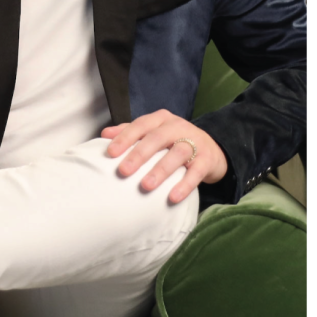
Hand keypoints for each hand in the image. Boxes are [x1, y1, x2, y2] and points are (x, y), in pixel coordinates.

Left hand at [101, 110, 227, 203]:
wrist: (212, 150)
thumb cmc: (174, 141)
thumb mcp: (154, 133)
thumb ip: (131, 132)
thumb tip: (104, 135)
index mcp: (160, 119)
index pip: (140, 125)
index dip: (125, 137)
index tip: (110, 153)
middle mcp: (177, 127)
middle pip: (157, 138)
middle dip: (139, 154)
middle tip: (123, 171)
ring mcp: (194, 142)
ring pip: (177, 154)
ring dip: (160, 170)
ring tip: (146, 186)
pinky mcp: (206, 159)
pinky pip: (196, 172)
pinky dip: (184, 184)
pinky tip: (172, 197)